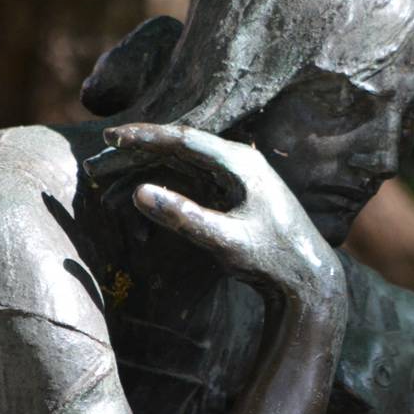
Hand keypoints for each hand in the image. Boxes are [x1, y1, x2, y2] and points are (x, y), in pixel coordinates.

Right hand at [84, 123, 342, 299]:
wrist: (309, 277)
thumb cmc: (271, 260)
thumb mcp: (226, 242)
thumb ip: (184, 216)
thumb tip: (140, 191)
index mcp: (241, 163)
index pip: (184, 138)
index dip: (145, 137)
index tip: (112, 138)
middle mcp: (242, 161)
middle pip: (183, 145)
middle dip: (142, 149)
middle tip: (104, 151)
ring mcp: (241, 176)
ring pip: (188, 161)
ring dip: (153, 164)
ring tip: (116, 167)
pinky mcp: (239, 192)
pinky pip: (198, 177)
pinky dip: (170, 180)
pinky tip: (147, 184)